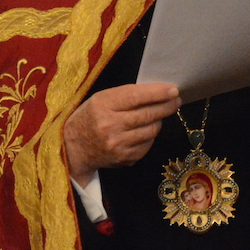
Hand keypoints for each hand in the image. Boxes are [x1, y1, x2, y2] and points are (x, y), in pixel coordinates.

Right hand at [64, 83, 182, 185]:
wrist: (73, 148)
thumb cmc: (90, 117)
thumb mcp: (101, 99)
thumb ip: (126, 95)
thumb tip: (157, 92)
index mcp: (102, 105)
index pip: (135, 97)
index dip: (157, 93)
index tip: (173, 90)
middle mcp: (110, 126)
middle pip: (147, 115)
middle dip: (166, 106)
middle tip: (176, 101)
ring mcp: (117, 145)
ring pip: (151, 131)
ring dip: (158, 121)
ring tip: (158, 114)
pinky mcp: (123, 159)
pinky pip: (147, 145)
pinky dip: (150, 136)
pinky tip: (145, 130)